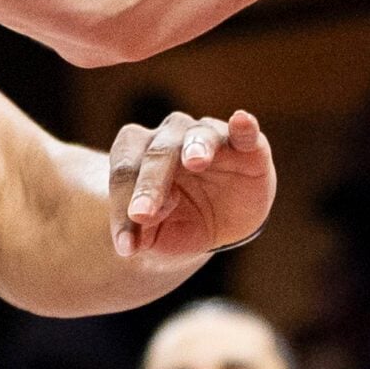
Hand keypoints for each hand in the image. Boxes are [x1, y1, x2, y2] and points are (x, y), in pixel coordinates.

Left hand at [107, 110, 274, 259]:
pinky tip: (241, 122)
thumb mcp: (158, 235)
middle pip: (157, 152)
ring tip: (194, 162)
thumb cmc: (179, 221)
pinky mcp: (249, 148)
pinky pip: (246, 133)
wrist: (221, 222)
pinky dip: (244, 127)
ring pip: (198, 134)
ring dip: (195, 146)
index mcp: (140, 153)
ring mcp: (211, 137)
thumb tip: (136, 229)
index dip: (120, 205)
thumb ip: (143, 230)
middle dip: (148, 184)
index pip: (124, 170)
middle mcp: (172, 136)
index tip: (126, 246)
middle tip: (141, 214)